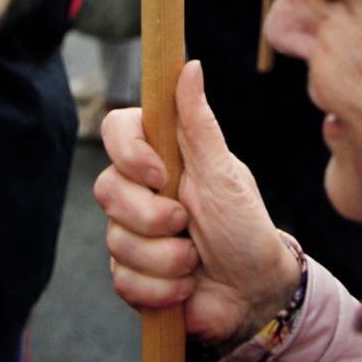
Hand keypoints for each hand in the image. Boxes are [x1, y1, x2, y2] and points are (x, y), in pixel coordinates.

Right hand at [95, 59, 299, 346]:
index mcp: (162, 154)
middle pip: (107, 189)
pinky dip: (159, 289)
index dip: (128, 153)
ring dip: (164, 259)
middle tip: (188, 225)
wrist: (254, 295)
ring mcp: (133, 231)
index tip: (159, 174)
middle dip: (151, 218)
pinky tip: (185, 287)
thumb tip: (190, 66)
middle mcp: (141, 188)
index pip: (115, 129)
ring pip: (116, 240)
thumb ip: (199, 124)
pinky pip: (122, 280)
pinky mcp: (132, 272)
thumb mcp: (224, 174)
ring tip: (194, 260)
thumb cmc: (245, 227)